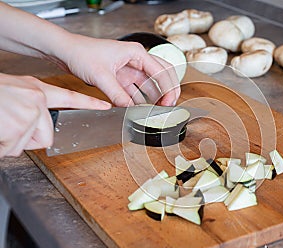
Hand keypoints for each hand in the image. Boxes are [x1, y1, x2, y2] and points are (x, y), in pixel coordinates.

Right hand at [0, 73, 110, 156]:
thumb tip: (39, 128)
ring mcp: (28, 111)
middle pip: (46, 136)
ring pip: (26, 144)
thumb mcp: (13, 94)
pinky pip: (11, 149)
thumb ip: (31, 108)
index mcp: (35, 89)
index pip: (69, 97)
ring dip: (8, 142)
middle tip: (7, 126)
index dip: (90, 103)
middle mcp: (36, 98)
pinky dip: (0, 146)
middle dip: (26, 139)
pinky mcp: (18, 124)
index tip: (106, 106)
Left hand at [56, 35, 180, 106]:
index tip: (169, 103)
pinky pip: (136, 90)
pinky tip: (141, 110)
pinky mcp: (121, 77)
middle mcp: (136, 60)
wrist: (64, 51)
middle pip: (161, 76)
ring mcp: (129, 69)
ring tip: (156, 111)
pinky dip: (139, 100)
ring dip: (154, 97)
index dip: (168, 88)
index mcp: (136, 53)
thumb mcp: (101, 76)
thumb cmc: (81, 53)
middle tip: (168, 106)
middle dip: (167, 91)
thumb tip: (130, 109)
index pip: (161, 71)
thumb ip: (117, 94)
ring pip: (150, 85)